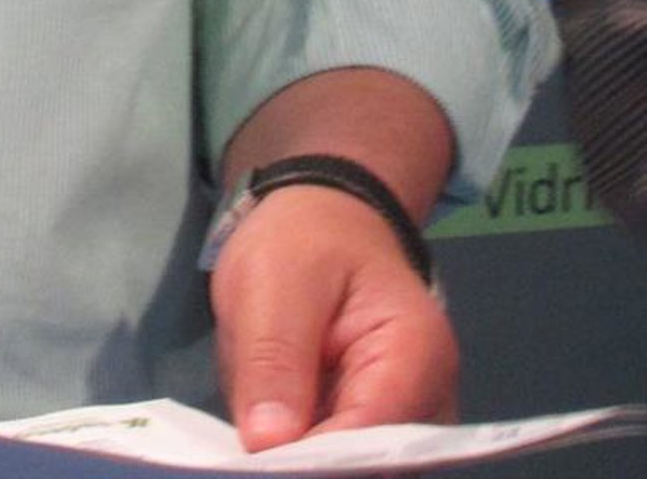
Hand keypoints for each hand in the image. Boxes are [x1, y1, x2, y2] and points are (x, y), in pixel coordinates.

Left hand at [213, 185, 456, 448]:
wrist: (326, 223)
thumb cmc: (305, 238)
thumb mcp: (273, 279)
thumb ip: (274, 360)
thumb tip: (268, 445)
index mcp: (417, 354)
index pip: (370, 437)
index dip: (311, 457)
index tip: (257, 453)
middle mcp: (429, 403)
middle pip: (364, 462)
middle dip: (298, 448)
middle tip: (249, 416)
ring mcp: (406, 422)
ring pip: (340, 461)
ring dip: (291, 438)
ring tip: (258, 386)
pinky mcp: (375, 430)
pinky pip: (329, 450)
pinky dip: (293, 433)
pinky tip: (268, 399)